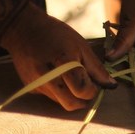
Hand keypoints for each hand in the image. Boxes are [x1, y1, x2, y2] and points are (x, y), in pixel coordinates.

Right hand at [0, 3, 116, 110]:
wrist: (23, 29)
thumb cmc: (56, 34)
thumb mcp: (81, 46)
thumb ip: (96, 68)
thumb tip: (111, 85)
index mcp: (62, 63)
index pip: (82, 90)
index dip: (93, 90)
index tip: (96, 82)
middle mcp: (47, 77)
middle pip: (71, 104)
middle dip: (84, 99)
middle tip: (87, 84)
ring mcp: (36, 85)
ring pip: (61, 102)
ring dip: (71, 95)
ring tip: (71, 76)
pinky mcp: (30, 88)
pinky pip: (51, 96)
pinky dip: (60, 91)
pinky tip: (57, 75)